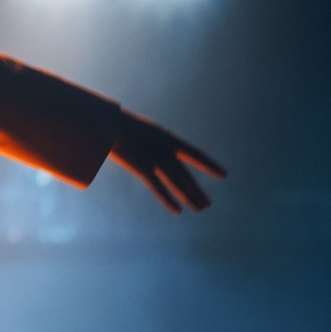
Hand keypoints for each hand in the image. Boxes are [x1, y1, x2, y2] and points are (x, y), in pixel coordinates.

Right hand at [109, 108, 226, 213]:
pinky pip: (158, 187)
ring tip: (201, 209)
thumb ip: (149, 142)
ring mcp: (155, 159)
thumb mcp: (140, 130)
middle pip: (186, 175)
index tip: (223, 175)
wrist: (107, 121)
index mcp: (168, 138)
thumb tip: (150, 148)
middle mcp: (166, 150)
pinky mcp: (142, 168)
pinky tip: (178, 210)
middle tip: (207, 204)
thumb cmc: (119, 123)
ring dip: (190, 197)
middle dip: (197, 191)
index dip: (209, 165)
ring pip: (178, 183)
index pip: (195, 154)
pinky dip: (169, 199)